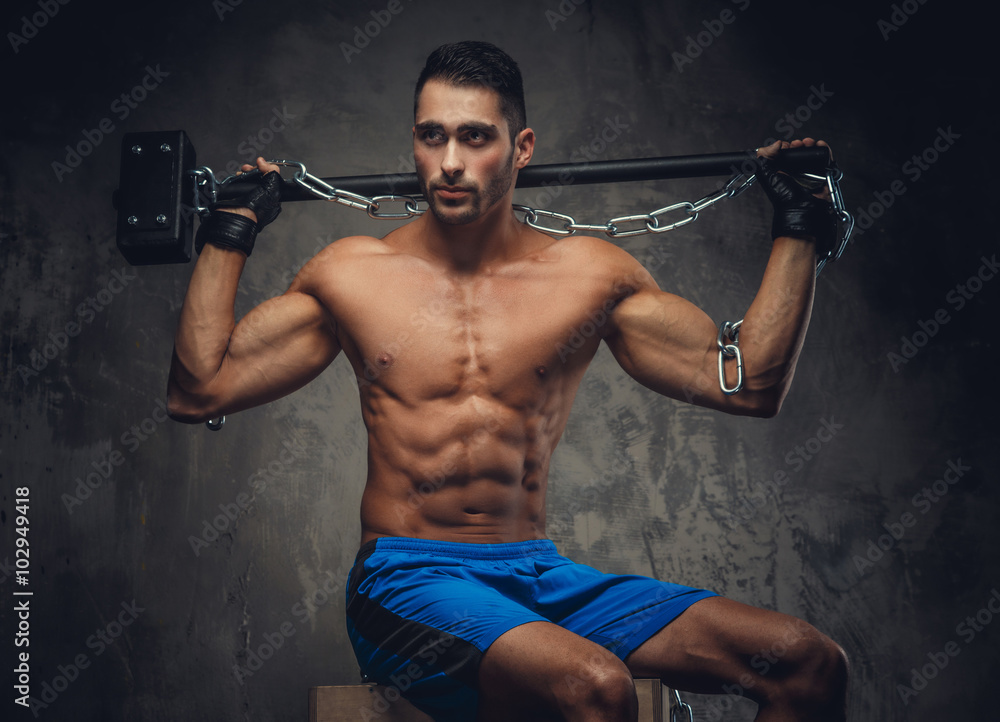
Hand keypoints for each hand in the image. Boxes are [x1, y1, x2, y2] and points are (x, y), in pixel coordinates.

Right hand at [219, 157, 282, 227]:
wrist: (236, 217)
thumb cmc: (255, 211)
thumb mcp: (271, 190)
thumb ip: (273, 175)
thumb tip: (266, 163)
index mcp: (272, 197)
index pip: (272, 178)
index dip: (267, 169)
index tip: (261, 164)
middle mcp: (261, 196)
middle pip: (260, 176)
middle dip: (254, 169)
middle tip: (249, 168)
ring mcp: (249, 195)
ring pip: (249, 178)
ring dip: (245, 172)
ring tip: (242, 172)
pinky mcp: (238, 194)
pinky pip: (239, 181)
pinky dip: (238, 177)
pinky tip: (237, 177)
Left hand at [754, 138, 836, 254]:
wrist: (800, 208)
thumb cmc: (783, 197)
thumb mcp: (766, 175)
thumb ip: (764, 157)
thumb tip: (775, 144)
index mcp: (781, 172)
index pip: (784, 154)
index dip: (786, 147)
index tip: (786, 146)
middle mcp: (795, 173)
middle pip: (799, 152)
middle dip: (799, 144)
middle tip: (797, 144)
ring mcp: (810, 174)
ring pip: (812, 154)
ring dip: (811, 145)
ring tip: (807, 143)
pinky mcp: (823, 175)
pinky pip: (826, 159)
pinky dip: (824, 150)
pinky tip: (820, 145)